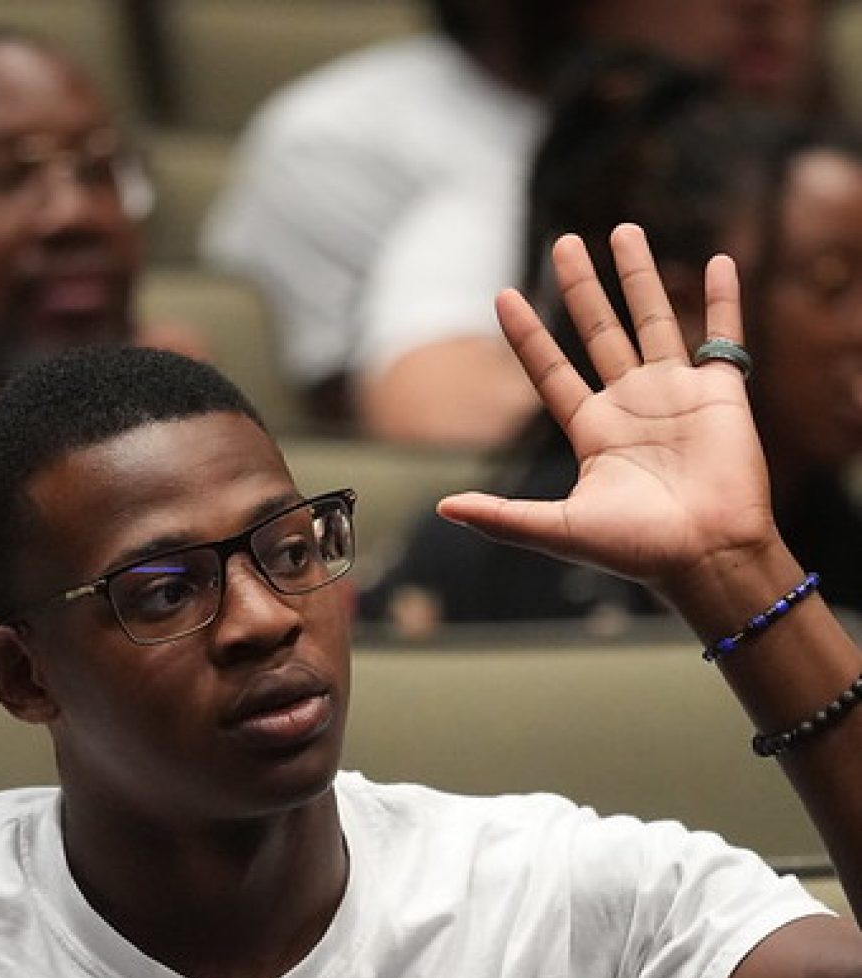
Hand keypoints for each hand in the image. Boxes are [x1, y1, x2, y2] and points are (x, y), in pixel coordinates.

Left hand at [438, 224, 777, 592]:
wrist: (705, 557)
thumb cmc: (636, 551)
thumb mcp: (559, 529)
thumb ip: (503, 515)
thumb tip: (443, 508)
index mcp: (592, 432)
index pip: (550, 371)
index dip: (527, 335)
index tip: (502, 295)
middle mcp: (631, 406)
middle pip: (599, 331)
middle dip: (581, 287)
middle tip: (564, 242)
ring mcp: (676, 395)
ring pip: (653, 320)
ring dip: (640, 275)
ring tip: (623, 230)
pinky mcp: (721, 394)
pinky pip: (723, 336)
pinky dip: (723, 299)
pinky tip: (720, 261)